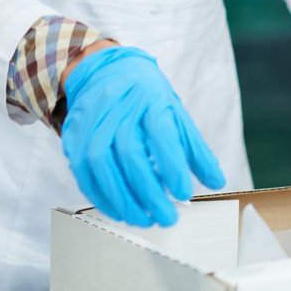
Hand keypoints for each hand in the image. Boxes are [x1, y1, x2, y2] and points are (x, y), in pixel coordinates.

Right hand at [60, 45, 226, 227]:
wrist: (106, 71)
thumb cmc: (146, 97)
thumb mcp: (176, 113)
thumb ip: (196, 150)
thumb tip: (217, 181)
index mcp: (150, 98)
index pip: (161, 133)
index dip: (172, 166)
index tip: (184, 193)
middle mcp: (118, 106)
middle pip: (130, 153)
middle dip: (149, 192)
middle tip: (166, 218)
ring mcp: (92, 120)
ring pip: (100, 163)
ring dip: (122, 199)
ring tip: (143, 219)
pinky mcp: (73, 134)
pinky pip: (82, 170)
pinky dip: (100, 196)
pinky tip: (118, 210)